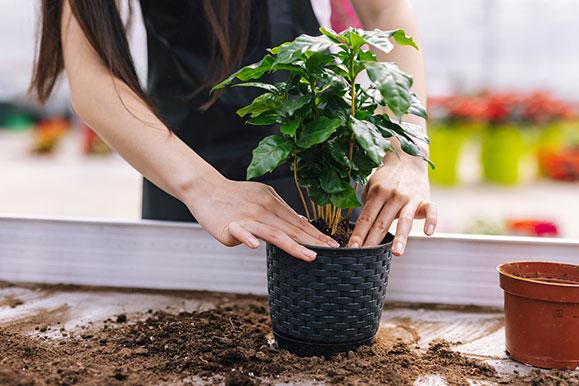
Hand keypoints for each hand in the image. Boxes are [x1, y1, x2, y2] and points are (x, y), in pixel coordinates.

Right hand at [185, 177, 339, 260]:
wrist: (205, 188)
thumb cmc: (234, 195)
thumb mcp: (262, 197)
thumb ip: (280, 212)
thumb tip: (300, 224)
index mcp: (273, 203)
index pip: (299, 222)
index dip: (317, 234)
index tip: (333, 245)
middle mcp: (264, 210)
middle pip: (292, 229)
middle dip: (314, 242)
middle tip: (332, 252)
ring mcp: (248, 218)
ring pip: (274, 233)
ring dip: (294, 245)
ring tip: (310, 256)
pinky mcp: (231, 226)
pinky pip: (242, 232)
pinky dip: (248, 238)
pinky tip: (256, 246)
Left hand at [348, 151, 436, 254]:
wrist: (408, 159)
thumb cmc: (387, 178)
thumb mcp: (372, 186)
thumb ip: (367, 204)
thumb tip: (360, 226)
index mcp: (378, 193)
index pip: (366, 218)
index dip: (359, 234)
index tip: (352, 248)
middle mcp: (393, 196)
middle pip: (381, 222)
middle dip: (373, 241)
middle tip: (366, 256)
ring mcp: (410, 198)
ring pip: (405, 220)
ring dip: (400, 237)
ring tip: (396, 252)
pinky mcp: (425, 199)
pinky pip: (431, 210)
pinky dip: (431, 221)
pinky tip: (428, 233)